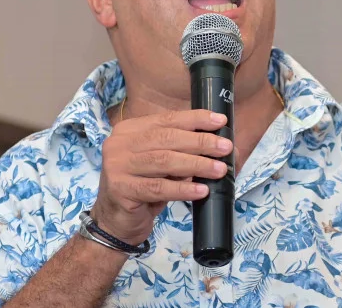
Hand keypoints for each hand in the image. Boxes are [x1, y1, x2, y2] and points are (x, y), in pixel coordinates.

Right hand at [90, 110, 233, 244]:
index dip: (196, 119)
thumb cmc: (143, 188)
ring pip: (164, 161)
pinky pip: (158, 188)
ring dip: (197, 164)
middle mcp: (119, 144)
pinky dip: (183, 189)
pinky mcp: (120, 190)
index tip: (221, 122)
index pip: (167, 119)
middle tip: (225, 147)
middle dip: (200, 142)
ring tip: (219, 169)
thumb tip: (215, 143)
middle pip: (167, 138)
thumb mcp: (160, 164)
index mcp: (129, 130)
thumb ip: (179, 150)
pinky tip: (201, 191)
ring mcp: (116, 166)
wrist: (115, 222)